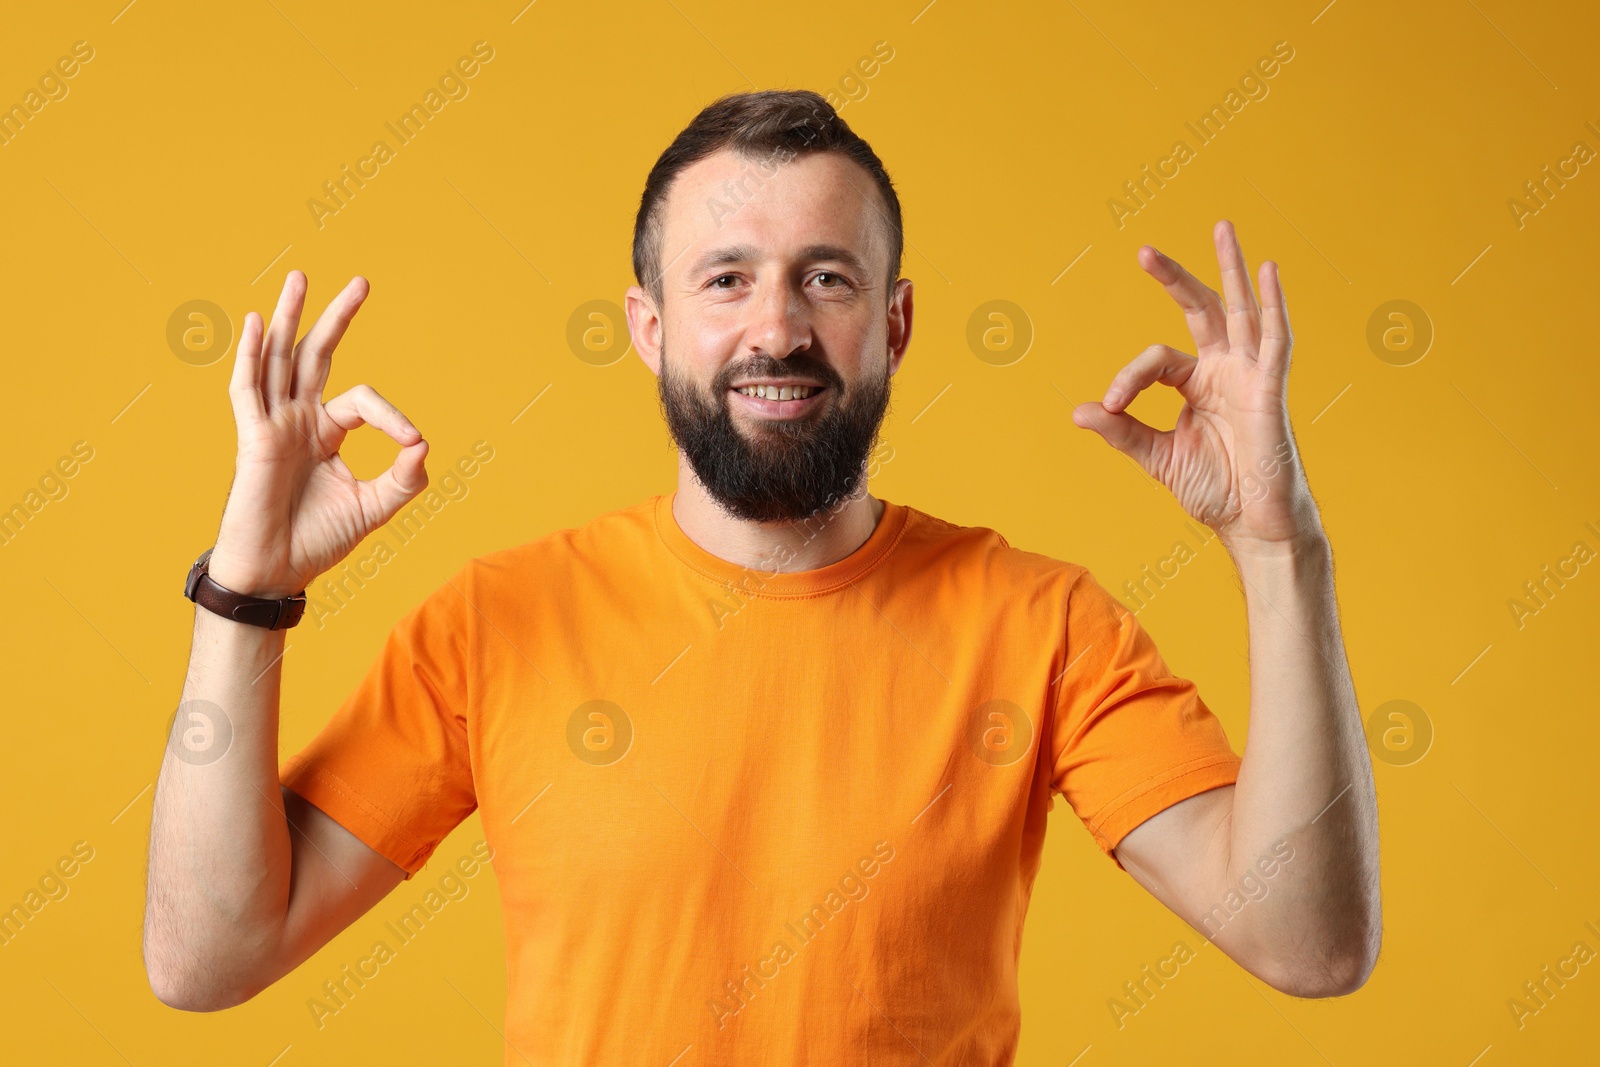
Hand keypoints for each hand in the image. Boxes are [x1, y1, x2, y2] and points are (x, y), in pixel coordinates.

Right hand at [207, 272, 428, 598]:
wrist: (277, 573)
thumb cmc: (317, 541)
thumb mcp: (374, 507)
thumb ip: (404, 479)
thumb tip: (423, 443)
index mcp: (326, 433)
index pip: (363, 401)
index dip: (393, 416)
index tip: (412, 445)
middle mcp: (298, 421)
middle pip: (316, 356)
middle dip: (338, 318)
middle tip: (363, 281)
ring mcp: (273, 425)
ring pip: (281, 360)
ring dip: (291, 317)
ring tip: (301, 277)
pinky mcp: (253, 439)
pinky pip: (248, 390)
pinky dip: (251, 355)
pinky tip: (259, 322)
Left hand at [1072, 220, 1322, 555]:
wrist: (1252, 524)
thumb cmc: (1214, 489)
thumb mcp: (1158, 456)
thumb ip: (1123, 431)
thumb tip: (1080, 411)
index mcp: (1198, 383)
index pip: (1156, 360)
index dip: (1128, 378)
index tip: (1110, 406)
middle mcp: (1225, 370)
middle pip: (1201, 309)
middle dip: (1174, 278)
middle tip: (1143, 249)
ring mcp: (1251, 375)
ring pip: (1240, 310)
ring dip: (1230, 269)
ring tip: (1222, 227)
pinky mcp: (1271, 389)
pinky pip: (1276, 338)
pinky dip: (1273, 304)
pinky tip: (1268, 270)